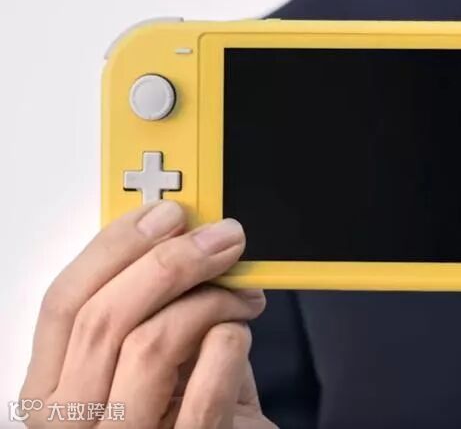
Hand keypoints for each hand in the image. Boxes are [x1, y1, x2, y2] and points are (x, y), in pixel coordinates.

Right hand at [19, 201, 276, 427]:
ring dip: (208, 302)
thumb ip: (151, 304)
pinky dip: (231, 345)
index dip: (114, 248)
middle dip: (170, 263)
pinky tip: (241, 334)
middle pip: (104, 319)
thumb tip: (178, 232)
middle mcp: (75, 423)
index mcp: (54, 390)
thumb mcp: (158, 353)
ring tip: (242, 296)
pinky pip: (206, 388)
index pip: (63, 304)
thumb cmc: (192, 407)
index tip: (165, 215)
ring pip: (149, 346)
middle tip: (222, 239)